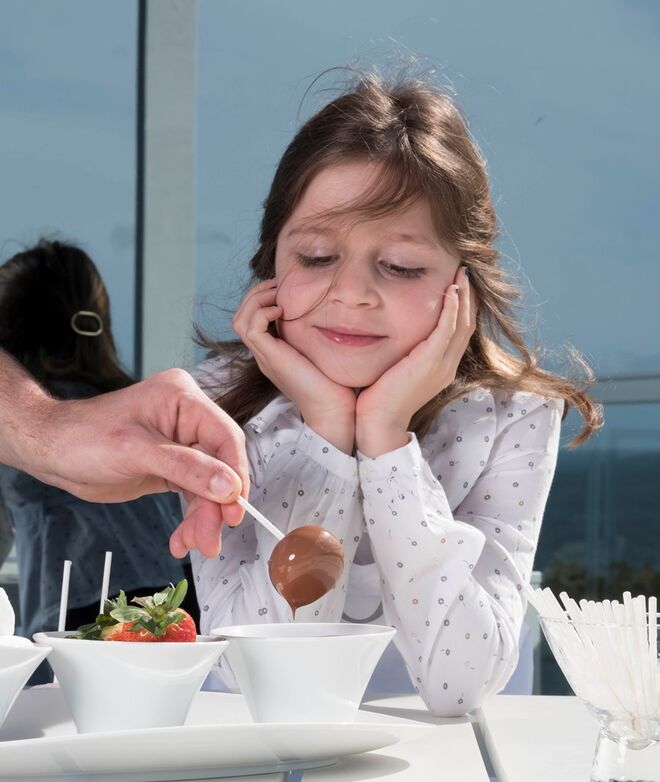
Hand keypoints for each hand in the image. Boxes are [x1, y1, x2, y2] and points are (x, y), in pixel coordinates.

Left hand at [8, 366, 248, 557]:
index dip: (235, 475)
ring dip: (203, 518)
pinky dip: (190, 518)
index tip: (235, 510)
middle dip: (215, 506)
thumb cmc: (82, 437)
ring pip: (209, 485)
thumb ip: (186, 468)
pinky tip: (183, 538)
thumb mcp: (136, 452)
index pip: (225, 437)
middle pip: (220, 466)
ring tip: (194, 544)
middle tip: (210, 539)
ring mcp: (180, 444)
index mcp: (183, 400)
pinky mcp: (172, 466)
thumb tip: (229, 486)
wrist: (50, 451)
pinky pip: (192, 494)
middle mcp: (187, 419)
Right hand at [232, 279, 356, 452]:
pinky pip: (251, 328)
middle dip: (257, 294)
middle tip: (279, 286)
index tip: (285, 288)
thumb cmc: (336, 383)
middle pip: (241, 316)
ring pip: (240, 320)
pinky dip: (263, 312)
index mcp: (274, 352)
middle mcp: (265, 354)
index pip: (253, 318)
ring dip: (257, 300)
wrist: (335, 410)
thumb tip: (326, 308)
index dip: (263, 297)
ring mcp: (265, 357)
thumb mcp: (322, 350)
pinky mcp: (270, 359)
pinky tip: (283, 310)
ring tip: (279, 295)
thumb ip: (316, 333)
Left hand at [355, 267, 476, 456]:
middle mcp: (447, 366)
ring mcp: (441, 365)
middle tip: (464, 271)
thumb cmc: (379, 400)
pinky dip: (451, 308)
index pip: (459, 331)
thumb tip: (392, 333)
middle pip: (467, 324)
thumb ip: (402, 353)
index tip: (458, 284)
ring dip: (464, 296)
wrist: (378, 424)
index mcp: (441, 368)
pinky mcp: (429, 363)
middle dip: (468, 296)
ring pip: (462, 324)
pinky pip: (447, 330)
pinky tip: (451, 290)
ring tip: (461, 273)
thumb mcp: (396, 371)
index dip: (463, 307)